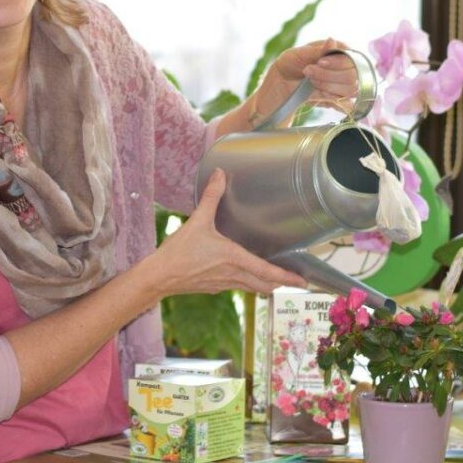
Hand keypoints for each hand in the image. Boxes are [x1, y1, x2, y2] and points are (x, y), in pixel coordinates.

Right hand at [142, 169, 307, 297]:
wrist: (159, 276)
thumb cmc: (179, 252)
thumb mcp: (197, 221)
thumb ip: (211, 197)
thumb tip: (219, 174)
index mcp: (234, 258)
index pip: (267, 272)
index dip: (287, 277)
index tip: (303, 281)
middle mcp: (232, 274)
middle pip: (264, 285)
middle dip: (280, 283)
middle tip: (294, 281)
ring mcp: (223, 284)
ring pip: (251, 288)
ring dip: (264, 284)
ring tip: (274, 279)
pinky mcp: (213, 288)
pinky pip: (236, 287)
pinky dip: (246, 283)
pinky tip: (242, 274)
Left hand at [268, 39, 359, 112]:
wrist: (281, 85)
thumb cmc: (290, 64)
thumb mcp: (299, 54)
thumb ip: (318, 50)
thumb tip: (332, 40)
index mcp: (340, 51)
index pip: (351, 59)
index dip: (336, 63)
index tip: (319, 63)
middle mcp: (346, 67)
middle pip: (351, 76)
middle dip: (327, 76)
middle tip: (308, 72)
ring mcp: (344, 84)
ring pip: (349, 90)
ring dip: (327, 87)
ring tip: (310, 82)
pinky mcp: (339, 98)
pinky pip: (346, 103)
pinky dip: (334, 100)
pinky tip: (320, 94)